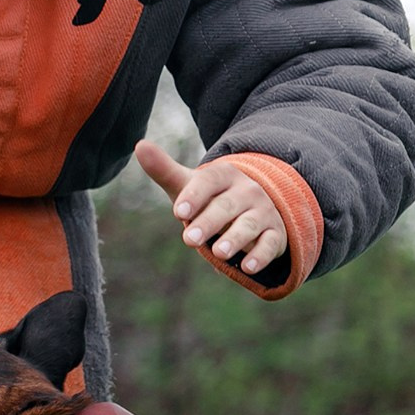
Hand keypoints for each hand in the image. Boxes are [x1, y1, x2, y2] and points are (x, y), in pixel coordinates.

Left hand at [134, 140, 287, 275]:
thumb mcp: (189, 185)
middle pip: (227, 206)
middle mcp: (246, 191)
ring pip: (249, 225)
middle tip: (189, 240)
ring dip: (234, 239)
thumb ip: (165, 170)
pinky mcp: (275, 234)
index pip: (209, 181)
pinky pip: (270, 244)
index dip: (194, 195)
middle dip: (209, 222)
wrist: (254, 208)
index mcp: (224, 175)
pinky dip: (261, 256)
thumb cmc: (211, 199)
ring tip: (218, 253)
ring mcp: (263, 212)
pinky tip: (248, 269)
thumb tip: (139, 145)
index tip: (178, 212)